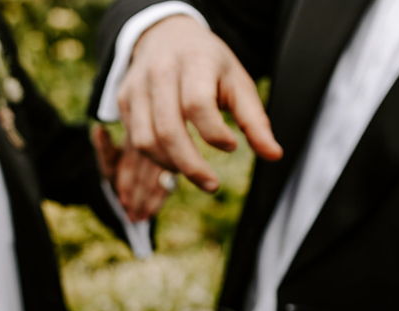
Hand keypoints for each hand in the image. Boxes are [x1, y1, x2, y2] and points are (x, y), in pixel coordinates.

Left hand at [92, 123, 168, 221]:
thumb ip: (103, 148)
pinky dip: (156, 203)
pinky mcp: (172, 173)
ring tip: (137, 218)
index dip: (125, 183)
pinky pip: (165, 189)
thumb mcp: (107, 160)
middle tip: (131, 216)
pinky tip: (149, 214)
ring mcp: (164, 160)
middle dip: (137, 198)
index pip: (130, 162)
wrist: (125, 175)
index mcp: (135, 138)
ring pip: (156, 184)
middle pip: (145, 176)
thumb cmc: (116, 166)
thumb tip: (98, 129)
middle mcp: (152, 147)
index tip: (122, 201)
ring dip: (146, 203)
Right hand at [118, 15, 282, 192]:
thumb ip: (255, 121)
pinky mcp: (124, 102)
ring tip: (192, 170)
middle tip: (212, 185)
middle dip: (191, 166)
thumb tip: (274, 155)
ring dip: (172, 166)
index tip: (232, 146)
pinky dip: (157, 158)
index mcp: (194, 61)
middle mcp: (160, 72)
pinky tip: (174, 158)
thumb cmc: (208, 65)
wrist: (165, 36)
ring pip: (147, 141)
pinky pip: (136, 141)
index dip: (215, 134)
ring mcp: (137, 87)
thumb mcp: (238, 84)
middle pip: (169, 130)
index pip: (198, 105)